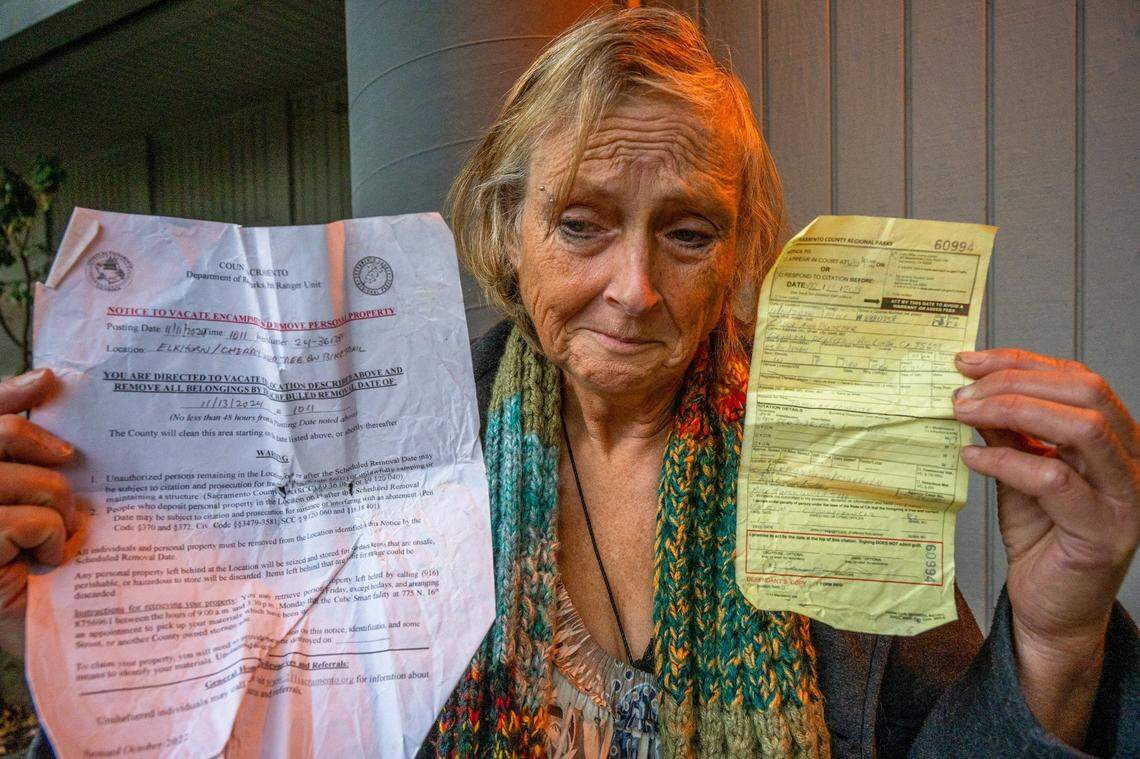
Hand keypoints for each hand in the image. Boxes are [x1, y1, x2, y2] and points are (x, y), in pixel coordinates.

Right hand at [0, 368, 76, 658]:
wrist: (37, 632)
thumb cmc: (29, 564)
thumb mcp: (34, 502)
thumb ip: (32, 453)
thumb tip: (48, 381)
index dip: (13, 391)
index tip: (49, 381)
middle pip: (8, 434)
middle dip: (52, 459)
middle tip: (67, 487)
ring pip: (41, 481)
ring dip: (61, 515)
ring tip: (50, 543)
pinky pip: (38, 519)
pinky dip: (53, 542)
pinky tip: (40, 563)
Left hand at [952, 348, 1138, 744]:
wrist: (1052, 609)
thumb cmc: (1042, 539)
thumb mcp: (1017, 473)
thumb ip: (1007, 434)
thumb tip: (971, 391)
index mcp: (1115, 438)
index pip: (1076, 378)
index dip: (1021, 361)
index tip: (968, 360)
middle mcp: (1131, 461)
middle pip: (1086, 391)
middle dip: (1016, 380)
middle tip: (962, 391)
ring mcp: (1125, 497)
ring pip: (1082, 428)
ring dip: (1013, 411)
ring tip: (963, 414)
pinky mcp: (1104, 532)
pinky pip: (1054, 480)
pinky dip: (1007, 462)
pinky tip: (972, 459)